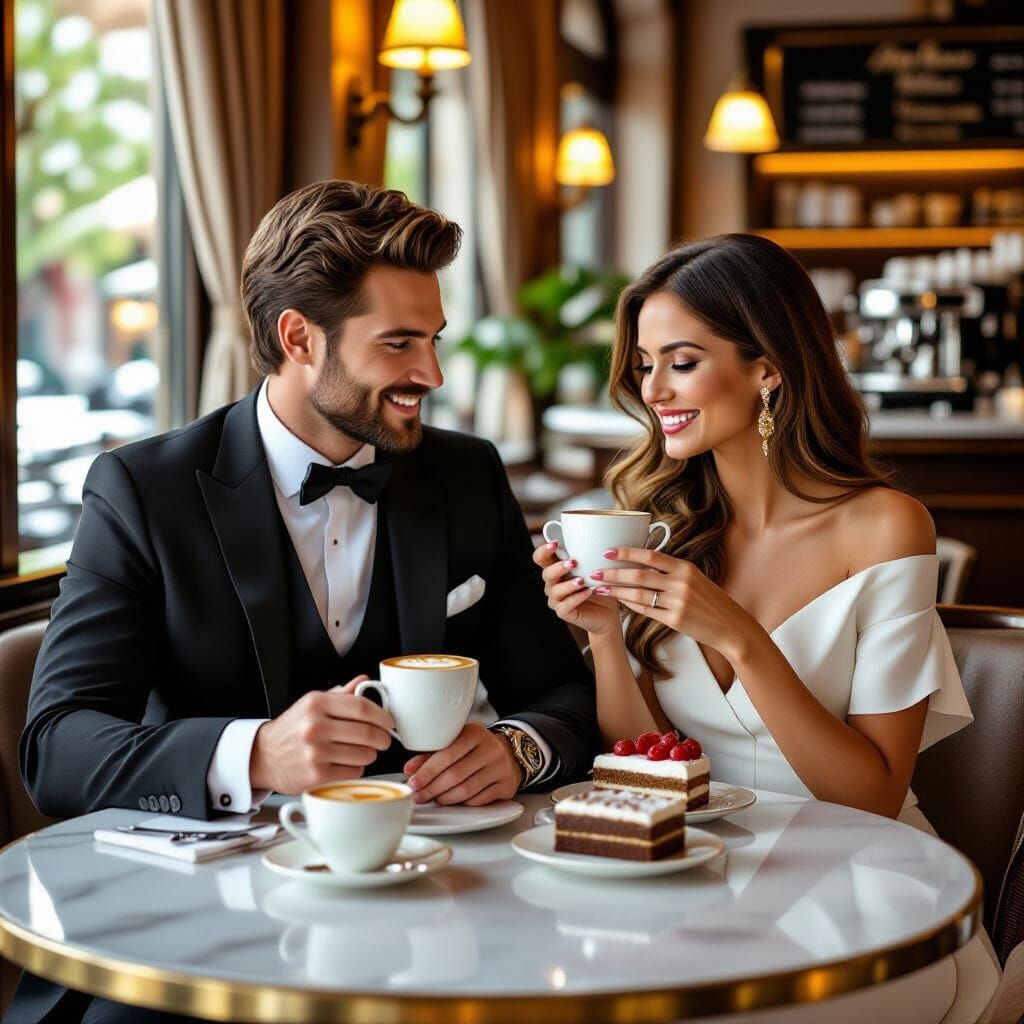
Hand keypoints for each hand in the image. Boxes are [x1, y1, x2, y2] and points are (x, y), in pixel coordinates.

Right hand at [249, 676, 394, 793]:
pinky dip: (356, 769)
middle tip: (384, 739)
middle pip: (367, 732)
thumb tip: (364, 680)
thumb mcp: (312, 703)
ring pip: (363, 754)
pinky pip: (353, 772)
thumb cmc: (292, 729)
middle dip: (383, 737)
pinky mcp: (316, 775)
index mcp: (316, 703)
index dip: (382, 716)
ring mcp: (315, 752)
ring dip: (369, 754)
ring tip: (361, 751)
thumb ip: (341, 694)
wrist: (263, 756)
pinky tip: (346, 763)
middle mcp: (315, 726)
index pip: (362, 707)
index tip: (389, 721)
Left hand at [402, 722, 520, 804]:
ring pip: (466, 791)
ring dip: (444, 798)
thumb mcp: (456, 741)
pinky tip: (453, 801)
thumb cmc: (477, 747)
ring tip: (432, 799)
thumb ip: (432, 753)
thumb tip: (410, 770)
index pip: (448, 754)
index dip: (428, 771)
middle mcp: (490, 749)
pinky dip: (462, 803)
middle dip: (432, 788)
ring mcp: (500, 768)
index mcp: (475, 733)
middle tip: (418, 795)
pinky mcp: (506, 786)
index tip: (413, 781)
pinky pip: (478, 800)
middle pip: (455, 775)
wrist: (510, 752)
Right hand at [533, 540, 620, 635]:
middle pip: (546, 574)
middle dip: (558, 567)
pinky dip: (577, 597)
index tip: (555, 543)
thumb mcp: (595, 567)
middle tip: (574, 562)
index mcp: (556, 569)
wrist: (608, 612)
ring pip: (555, 591)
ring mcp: (557, 599)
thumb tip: (595, 536)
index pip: (540, 558)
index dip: (543, 551)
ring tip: (582, 580)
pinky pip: (566, 605)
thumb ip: (588, 554)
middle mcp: (553, 584)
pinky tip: (589, 592)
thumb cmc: (600, 586)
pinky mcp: (564, 612)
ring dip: (568, 584)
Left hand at [591, 546, 752, 654]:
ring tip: (601, 588)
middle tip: (595, 572)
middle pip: (639, 575)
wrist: (730, 626)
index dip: (627, 552)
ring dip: (617, 591)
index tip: (608, 551)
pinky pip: (646, 611)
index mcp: (685, 568)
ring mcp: (678, 603)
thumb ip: (671, 571)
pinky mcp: (675, 620)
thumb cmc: (710, 601)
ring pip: (639, 594)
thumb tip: (642, 563)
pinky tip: (620, 602)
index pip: (650, 555)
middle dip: (613, 573)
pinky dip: (631, 606)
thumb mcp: (695, 578)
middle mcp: (681, 583)